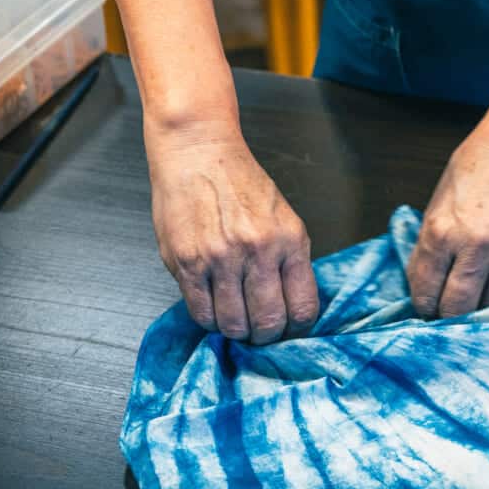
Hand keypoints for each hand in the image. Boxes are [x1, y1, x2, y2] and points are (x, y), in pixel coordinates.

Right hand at [146, 121, 318, 343]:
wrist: (198, 152)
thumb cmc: (241, 183)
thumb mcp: (284, 218)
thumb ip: (289, 260)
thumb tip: (292, 304)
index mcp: (290, 241)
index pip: (303, 307)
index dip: (297, 328)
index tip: (290, 329)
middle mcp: (258, 252)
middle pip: (268, 322)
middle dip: (267, 336)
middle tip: (262, 333)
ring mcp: (220, 259)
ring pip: (233, 324)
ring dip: (237, 331)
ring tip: (237, 322)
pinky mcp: (186, 262)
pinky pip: (201, 312)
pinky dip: (210, 321)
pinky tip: (215, 311)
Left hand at [407, 117, 488, 317]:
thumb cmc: (477, 168)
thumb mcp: (438, 203)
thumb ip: (431, 246)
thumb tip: (427, 287)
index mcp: (443, 232)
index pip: (427, 291)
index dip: (425, 306)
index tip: (429, 309)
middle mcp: (478, 245)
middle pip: (460, 308)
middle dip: (452, 314)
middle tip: (452, 311)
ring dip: (486, 304)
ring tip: (482, 293)